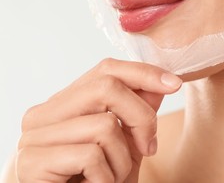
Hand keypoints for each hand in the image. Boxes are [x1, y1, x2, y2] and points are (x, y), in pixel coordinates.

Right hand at [16, 58, 181, 182]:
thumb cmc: (96, 182)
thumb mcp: (127, 145)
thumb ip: (138, 113)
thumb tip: (160, 82)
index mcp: (64, 104)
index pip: (105, 69)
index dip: (143, 73)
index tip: (174, 84)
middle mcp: (44, 114)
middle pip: (107, 87)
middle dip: (141, 117)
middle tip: (149, 147)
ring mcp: (34, 137)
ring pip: (104, 124)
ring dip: (123, 159)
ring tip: (113, 177)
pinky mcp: (33, 162)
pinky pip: (91, 156)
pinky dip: (107, 177)